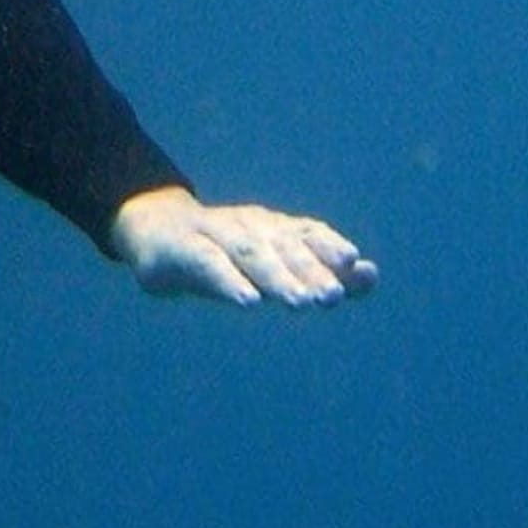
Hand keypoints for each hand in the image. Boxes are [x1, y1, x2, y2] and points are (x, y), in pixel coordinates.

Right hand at [109, 186, 377, 307]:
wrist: (155, 227)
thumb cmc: (224, 252)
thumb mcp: (270, 262)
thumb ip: (319, 271)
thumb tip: (371, 275)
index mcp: (272, 227)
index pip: (307, 234)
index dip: (331, 248)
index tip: (360, 268)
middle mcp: (248, 225)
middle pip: (284, 246)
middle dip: (310, 270)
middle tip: (333, 297)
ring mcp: (215, 233)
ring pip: (251, 252)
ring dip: (279, 276)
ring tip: (302, 302)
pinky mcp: (184, 250)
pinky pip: (209, 263)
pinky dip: (230, 281)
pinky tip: (248, 301)